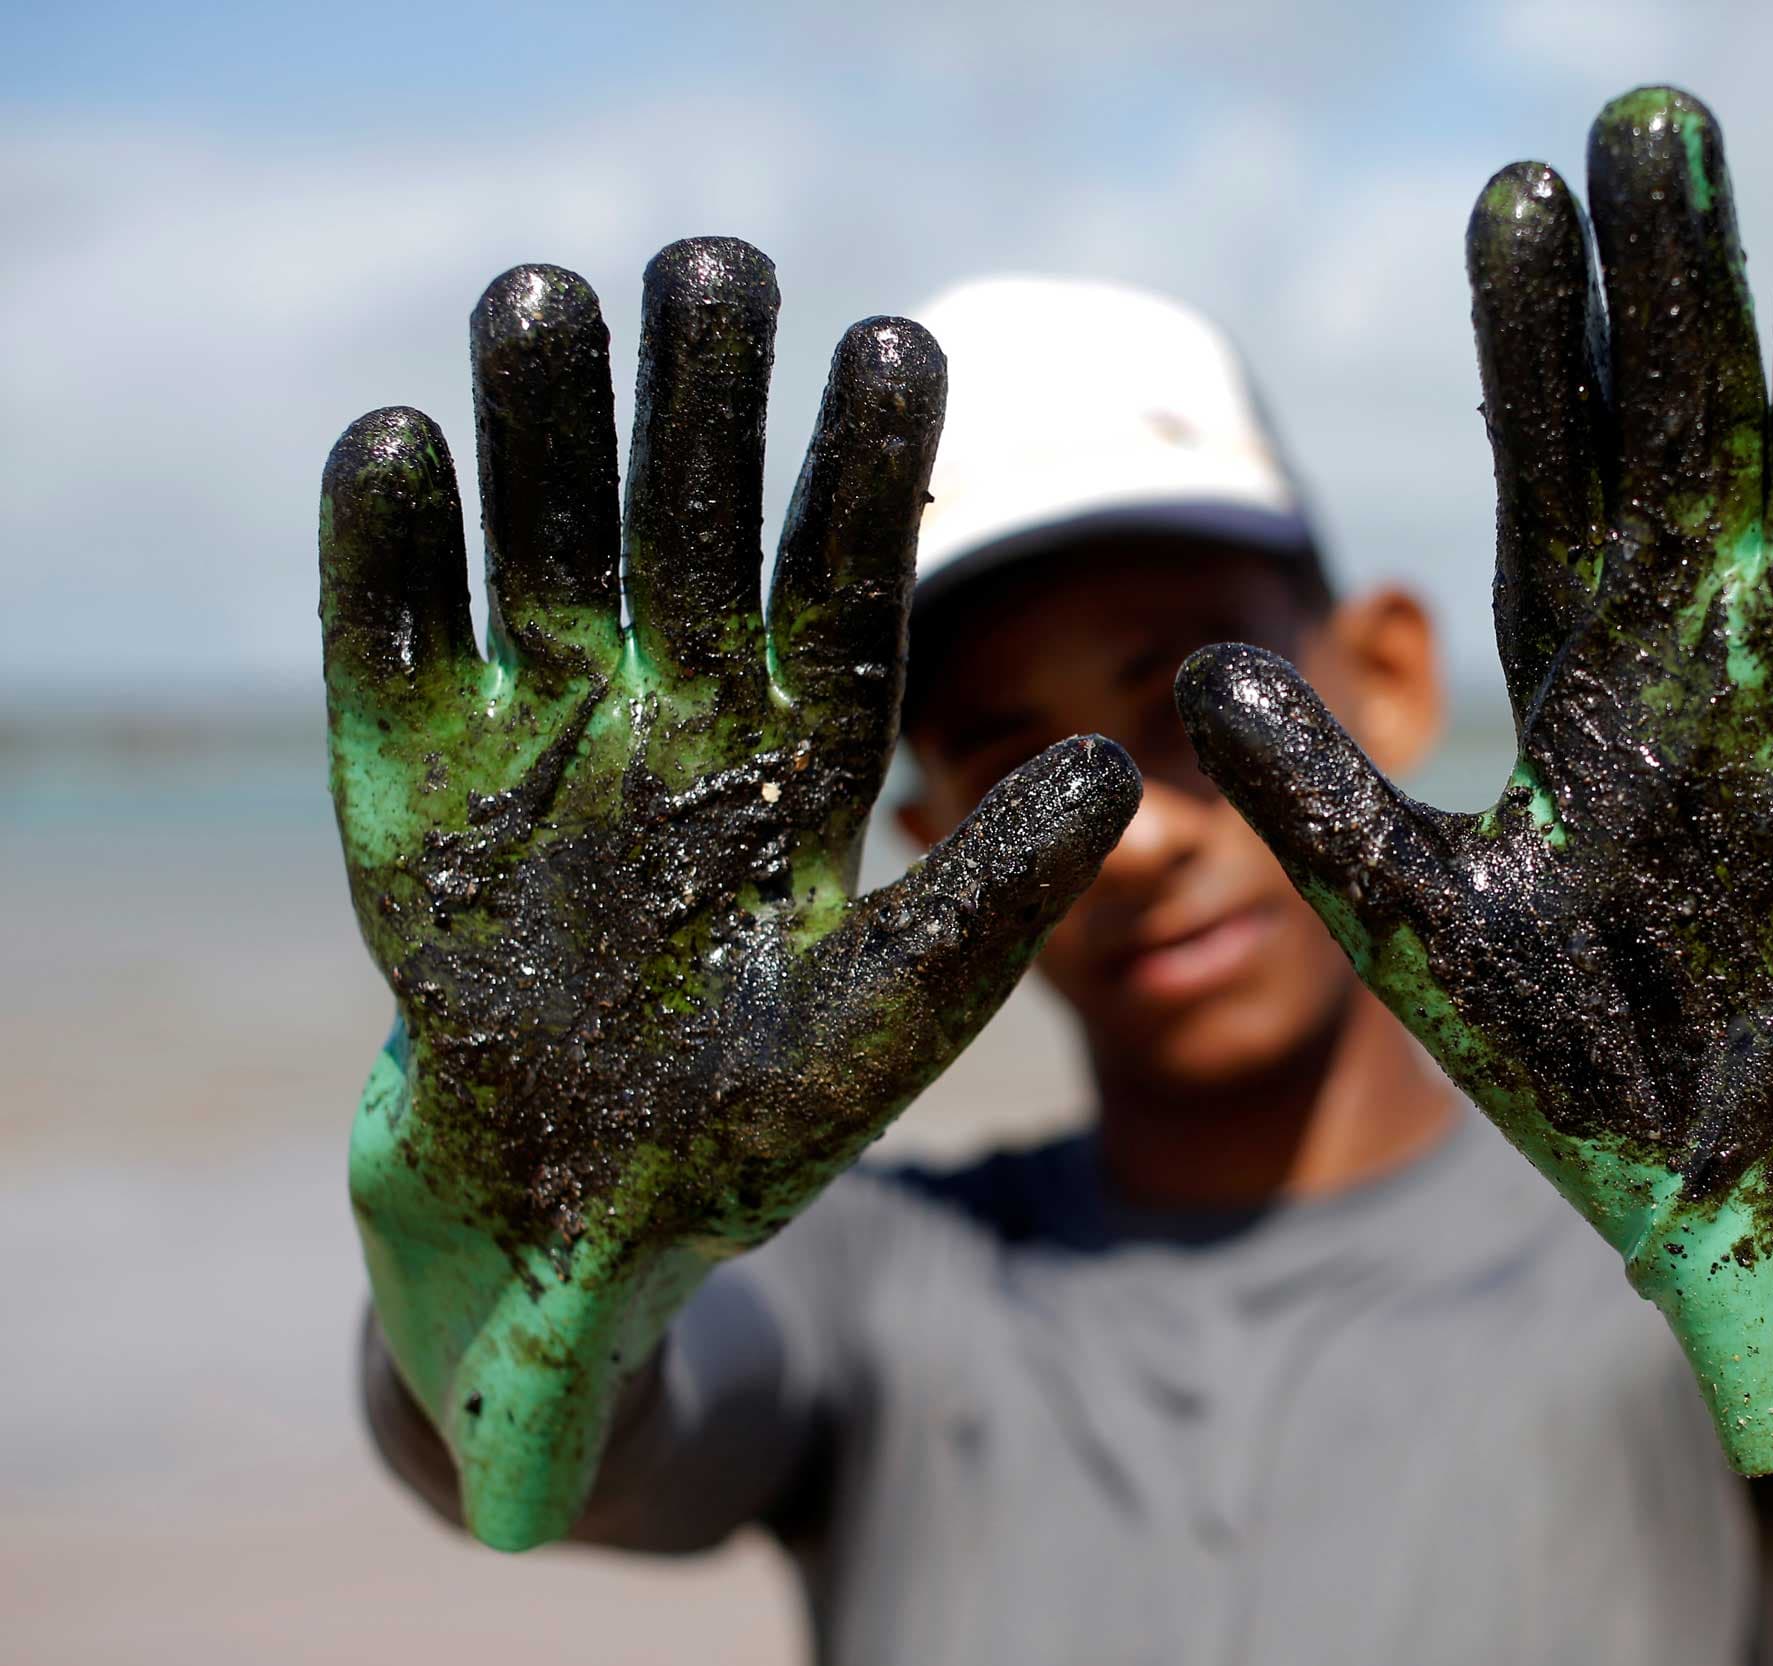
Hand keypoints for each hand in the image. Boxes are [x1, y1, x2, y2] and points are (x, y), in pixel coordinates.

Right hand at [323, 241, 1139, 1547]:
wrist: (580, 1217)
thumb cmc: (752, 1130)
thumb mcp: (888, 1018)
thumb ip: (986, 902)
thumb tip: (1118, 773)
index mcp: (802, 755)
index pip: (842, 585)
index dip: (866, 470)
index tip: (901, 342)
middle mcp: (677, 716)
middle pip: (694, 530)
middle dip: (706, 403)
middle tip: (720, 263)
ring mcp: (540, 739)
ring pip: (547, 551)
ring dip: (545, 433)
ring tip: (546, 296)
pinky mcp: (408, 786)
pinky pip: (398, 653)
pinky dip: (389, 561)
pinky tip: (397, 446)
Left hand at [1178, 89, 1772, 1470]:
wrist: (1754, 1206)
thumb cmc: (1586, 1078)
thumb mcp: (1423, 924)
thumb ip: (1321, 798)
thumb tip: (1189, 673)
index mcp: (1592, 664)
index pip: (1559, 462)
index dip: (1543, 336)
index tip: (1515, 196)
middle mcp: (1721, 640)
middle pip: (1702, 423)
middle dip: (1682, 280)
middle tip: (1657, 119)